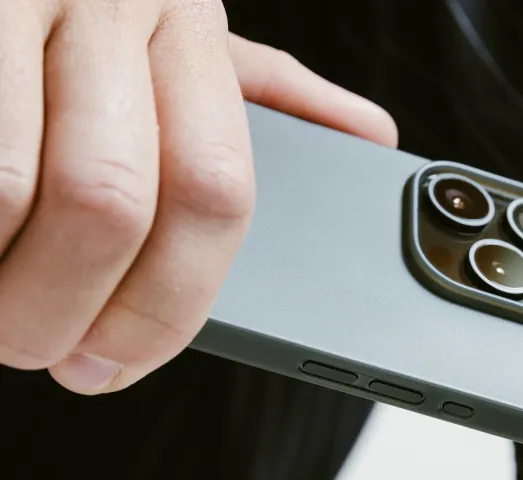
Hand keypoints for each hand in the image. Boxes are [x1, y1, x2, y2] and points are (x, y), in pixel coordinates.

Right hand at [0, 0, 396, 394]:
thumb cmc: (111, 10)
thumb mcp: (197, 42)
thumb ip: (278, 97)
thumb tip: (371, 139)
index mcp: (193, 36)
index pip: (214, 193)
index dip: (167, 305)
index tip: (118, 360)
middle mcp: (118, 16)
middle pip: (114, 205)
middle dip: (70, 312)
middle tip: (43, 346)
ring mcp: (27, 6)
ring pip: (14, 193)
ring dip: (4, 288)